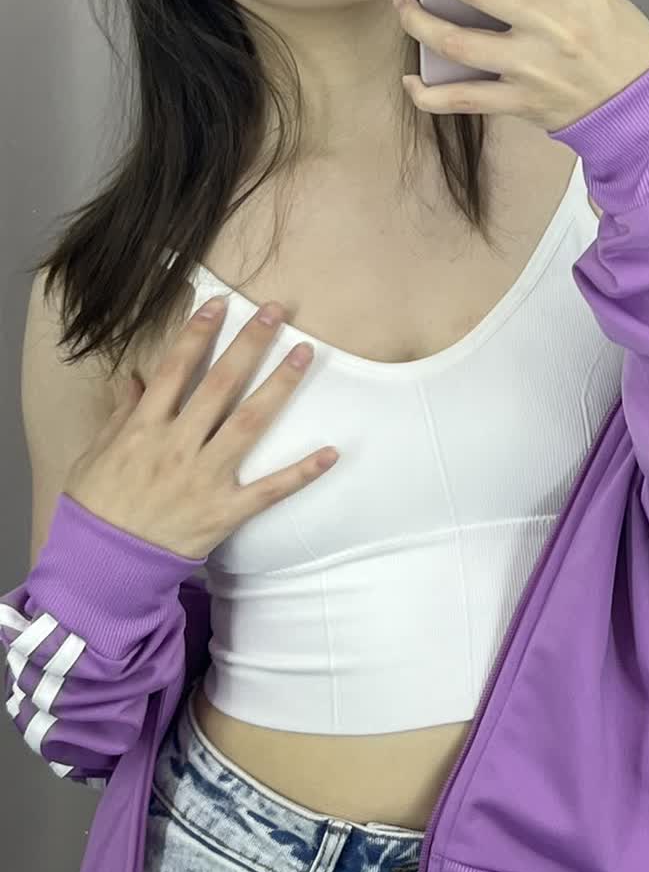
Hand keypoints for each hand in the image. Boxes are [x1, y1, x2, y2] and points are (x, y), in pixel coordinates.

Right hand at [63, 298, 335, 560]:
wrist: (100, 568)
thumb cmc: (95, 508)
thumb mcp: (95, 455)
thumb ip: (120, 415)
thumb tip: (135, 378)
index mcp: (143, 429)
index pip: (175, 370)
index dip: (198, 333)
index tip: (220, 302)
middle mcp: (176, 447)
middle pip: (220, 384)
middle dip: (250, 343)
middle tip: (276, 311)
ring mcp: (203, 478)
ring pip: (249, 423)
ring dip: (279, 386)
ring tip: (303, 353)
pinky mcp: (224, 511)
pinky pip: (269, 490)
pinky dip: (302, 473)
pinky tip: (331, 452)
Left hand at [386, 0, 648, 130]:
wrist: (647, 107)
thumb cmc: (627, 47)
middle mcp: (550, 26)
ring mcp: (531, 66)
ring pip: (455, 41)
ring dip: (418, 20)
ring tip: (402, 3)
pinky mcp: (520, 101)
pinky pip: (461, 99)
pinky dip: (430, 93)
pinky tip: (412, 80)